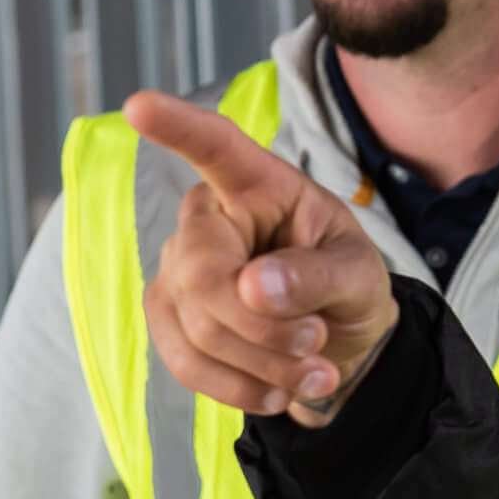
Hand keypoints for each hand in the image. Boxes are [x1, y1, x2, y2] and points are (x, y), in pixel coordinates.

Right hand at [126, 89, 398, 427]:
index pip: (215, 149)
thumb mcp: (358, 273)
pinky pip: (186, 364)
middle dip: (266, 329)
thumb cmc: (346, 284)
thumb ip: (317, 275)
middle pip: (205, 277)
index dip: (178, 128)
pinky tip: (280, 392)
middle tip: (318, 340)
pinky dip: (241, 389)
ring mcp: (178, 270)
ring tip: (316, 371)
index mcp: (257, 185)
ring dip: (265, 366)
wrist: (336, 341)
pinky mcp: (168, 318)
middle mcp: (206, 220)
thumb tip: (254, 289)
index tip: (140, 106)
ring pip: (199, 330)